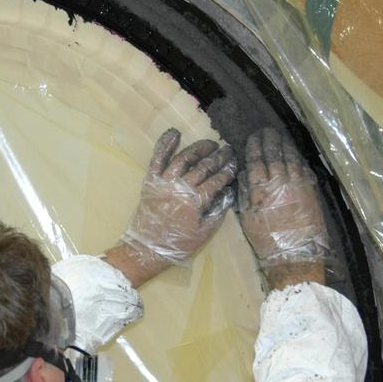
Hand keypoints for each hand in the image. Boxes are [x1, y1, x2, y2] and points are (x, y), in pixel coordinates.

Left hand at [119, 129, 236, 269]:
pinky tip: (175, 133)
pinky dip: (165, 144)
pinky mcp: (150, 181)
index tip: (236, 163)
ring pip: (183, 159)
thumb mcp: (203, 234)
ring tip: (210, 143)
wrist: (146, 248)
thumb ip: (217, 211)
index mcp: (194, 202)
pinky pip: (157, 159)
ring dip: (198, 149)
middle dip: (218, 157)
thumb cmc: (177, 244)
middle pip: (202, 167)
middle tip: (228, 149)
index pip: (216, 181)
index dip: (228, 171)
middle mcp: (179, 188)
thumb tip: (228, 192)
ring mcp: (163, 182)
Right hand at [238, 128, 332, 283]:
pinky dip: (298, 159)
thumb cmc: (266, 240)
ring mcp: (297, 185)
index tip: (254, 136)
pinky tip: (295, 153)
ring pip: (290, 159)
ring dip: (285, 145)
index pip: (256, 161)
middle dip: (270, 141)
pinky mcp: (310, 191)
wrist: (294, 254)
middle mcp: (278, 183)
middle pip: (274, 155)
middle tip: (267, 130)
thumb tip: (244, 175)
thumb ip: (246, 195)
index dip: (255, 146)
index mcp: (259, 190)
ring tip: (281, 136)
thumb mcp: (247, 219)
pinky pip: (303, 169)